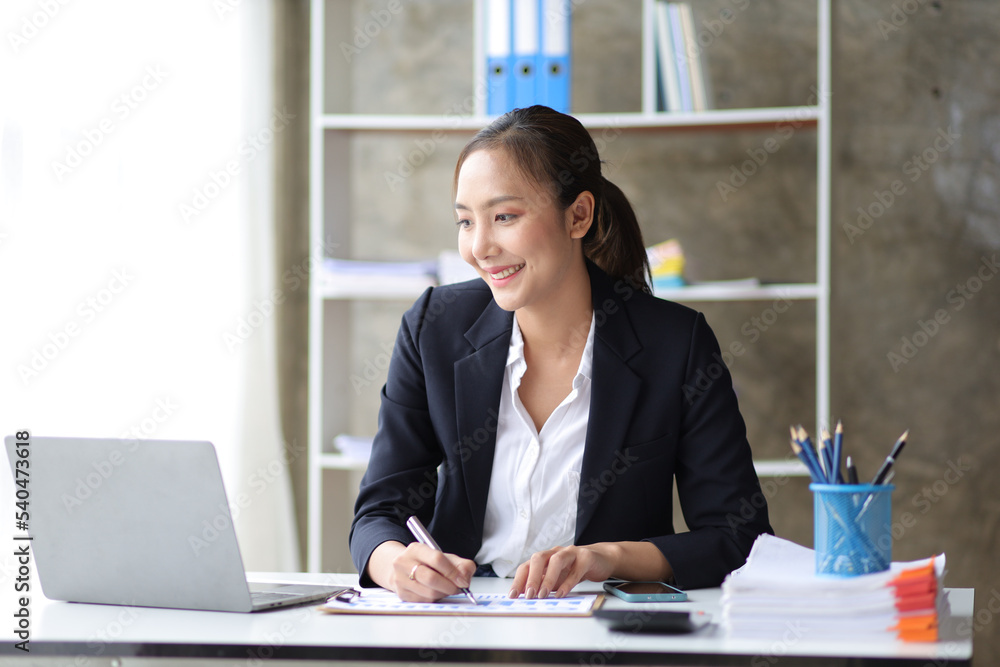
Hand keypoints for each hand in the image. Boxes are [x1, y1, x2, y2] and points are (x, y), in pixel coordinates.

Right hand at [370, 541, 475, 602]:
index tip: (462, 580)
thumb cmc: (428, 563)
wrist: (404, 568)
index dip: (452, 572)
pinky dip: (436, 599)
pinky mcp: (402, 594)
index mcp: (416, 549)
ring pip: (429, 593)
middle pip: (431, 578)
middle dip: (449, 586)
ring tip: (448, 589)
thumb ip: (461, 565)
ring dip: (444, 593)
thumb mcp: (445, 557)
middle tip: (458, 588)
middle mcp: (404, 563)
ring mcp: (400, 579)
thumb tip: (465, 578)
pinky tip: (437, 592)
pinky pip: (425, 601)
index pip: (437, 559)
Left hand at [508, 542, 672, 599]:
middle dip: (531, 578)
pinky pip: (575, 570)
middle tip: (528, 595)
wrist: (602, 559)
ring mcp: (571, 553)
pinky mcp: (586, 557)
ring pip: (556, 561)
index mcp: (545, 558)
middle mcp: (555, 552)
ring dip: (548, 578)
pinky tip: (562, 594)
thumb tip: (527, 599)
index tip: (513, 596)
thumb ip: (544, 585)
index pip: (527, 566)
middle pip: (538, 559)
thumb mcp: (557, 578)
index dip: (518, 580)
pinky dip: (567, 583)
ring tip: (543, 595)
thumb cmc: (575, 569)